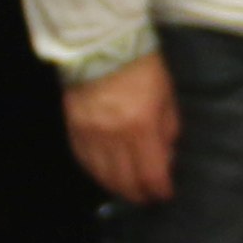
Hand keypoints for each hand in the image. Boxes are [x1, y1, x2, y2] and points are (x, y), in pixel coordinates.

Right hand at [64, 52, 178, 203]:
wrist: (101, 44)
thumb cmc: (142, 67)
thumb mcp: (166, 96)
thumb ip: (168, 129)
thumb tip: (168, 156)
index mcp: (141, 127)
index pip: (151, 174)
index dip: (159, 190)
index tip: (165, 195)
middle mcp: (114, 137)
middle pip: (125, 181)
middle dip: (139, 194)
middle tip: (147, 198)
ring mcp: (90, 134)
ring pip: (102, 175)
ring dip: (117, 188)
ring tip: (127, 190)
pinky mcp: (73, 128)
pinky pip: (84, 160)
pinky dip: (96, 173)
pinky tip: (105, 175)